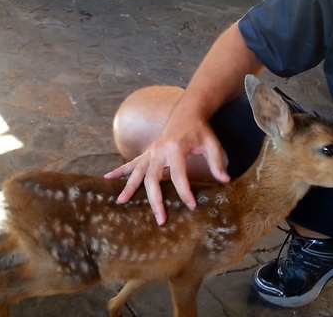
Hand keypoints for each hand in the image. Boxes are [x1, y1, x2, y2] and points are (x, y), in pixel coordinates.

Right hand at [105, 116, 229, 225]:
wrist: (186, 113)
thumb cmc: (200, 130)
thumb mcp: (212, 144)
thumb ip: (217, 162)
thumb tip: (225, 181)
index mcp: (176, 148)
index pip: (179, 174)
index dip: (185, 191)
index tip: (191, 205)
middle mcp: (159, 150)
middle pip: (153, 178)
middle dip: (155, 200)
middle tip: (160, 219)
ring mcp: (150, 152)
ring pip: (137, 173)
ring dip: (129, 187)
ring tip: (121, 202)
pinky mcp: (147, 153)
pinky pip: (131, 163)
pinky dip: (119, 171)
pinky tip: (107, 178)